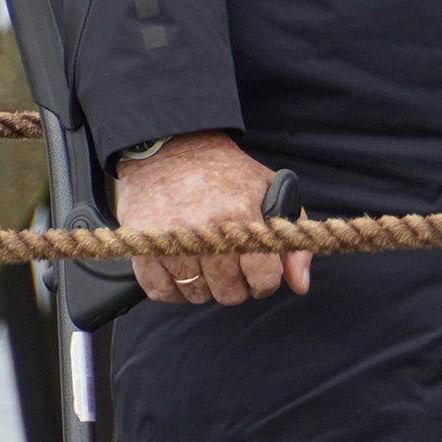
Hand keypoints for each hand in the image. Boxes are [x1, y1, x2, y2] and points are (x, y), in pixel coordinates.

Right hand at [114, 132, 312, 302]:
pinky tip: (183, 272)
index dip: (266, 281)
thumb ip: (292, 241)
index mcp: (241, 215)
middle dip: (236, 285)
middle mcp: (205, 230)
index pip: (263, 277)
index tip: (260, 274)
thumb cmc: (227, 172)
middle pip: (229, 292)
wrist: (174, 146)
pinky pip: (161, 291)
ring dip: (205, 287)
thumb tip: (300, 286)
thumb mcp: (271, 192)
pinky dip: (173, 290)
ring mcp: (170, 239)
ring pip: (196, 295)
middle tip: (232, 267)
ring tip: (206, 264)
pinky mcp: (142, 243)